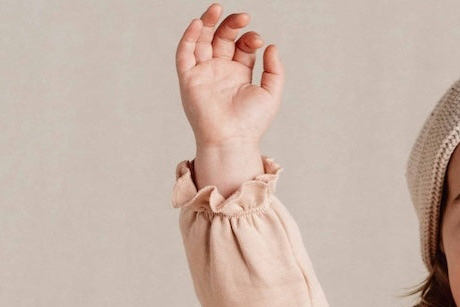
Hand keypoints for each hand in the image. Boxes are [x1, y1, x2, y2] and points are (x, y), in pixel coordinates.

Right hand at [175, 5, 282, 149]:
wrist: (232, 140)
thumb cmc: (251, 124)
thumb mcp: (271, 94)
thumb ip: (274, 70)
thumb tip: (271, 46)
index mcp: (239, 75)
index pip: (241, 47)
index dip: (249, 38)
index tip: (257, 40)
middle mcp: (220, 71)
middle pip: (222, 39)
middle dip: (231, 26)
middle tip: (244, 18)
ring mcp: (203, 73)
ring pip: (202, 40)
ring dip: (209, 22)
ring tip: (218, 9)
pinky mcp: (189, 78)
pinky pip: (185, 52)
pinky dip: (189, 37)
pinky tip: (199, 24)